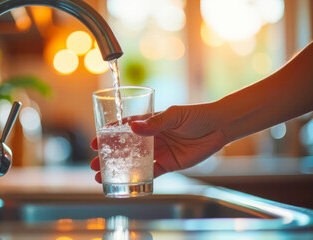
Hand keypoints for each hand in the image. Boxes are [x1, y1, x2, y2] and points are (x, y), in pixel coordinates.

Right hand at [90, 103, 227, 182]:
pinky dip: (139, 180)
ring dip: (119, 169)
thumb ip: (155, 123)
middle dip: (109, 156)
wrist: (219, 128)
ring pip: (134, 162)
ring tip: (102, 176)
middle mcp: (151, 138)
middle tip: (95, 164)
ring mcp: (159, 152)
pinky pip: (151, 174)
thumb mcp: (175, 115)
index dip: (109, 135)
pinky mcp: (168, 165)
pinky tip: (126, 184)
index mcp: (149, 123)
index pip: (124, 129)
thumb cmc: (196, 116)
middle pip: (125, 148)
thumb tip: (133, 128)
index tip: (95, 141)